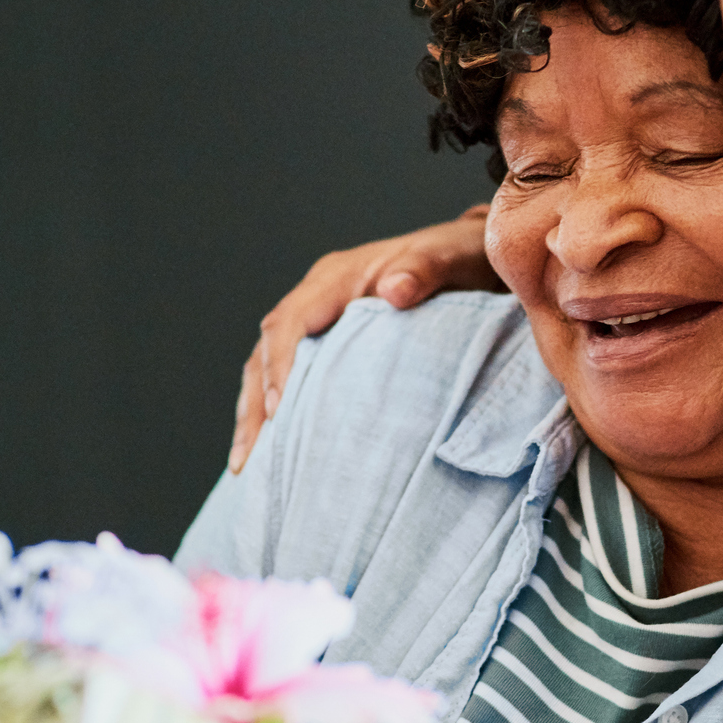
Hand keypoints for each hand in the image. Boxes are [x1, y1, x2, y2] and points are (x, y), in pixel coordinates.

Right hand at [228, 204, 500, 473]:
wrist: (474, 255)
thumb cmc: (460, 257)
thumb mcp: (449, 258)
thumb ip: (424, 271)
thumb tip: (394, 291)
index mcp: (337, 277)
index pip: (290, 322)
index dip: (279, 366)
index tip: (280, 410)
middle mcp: (319, 297)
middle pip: (266, 350)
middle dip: (255, 405)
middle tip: (248, 460)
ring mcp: (322, 320)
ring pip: (268, 367)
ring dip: (256, 414)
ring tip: (247, 467)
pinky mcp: (332, 343)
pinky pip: (294, 376)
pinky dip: (278, 411)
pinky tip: (275, 452)